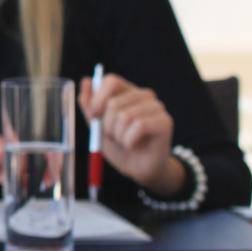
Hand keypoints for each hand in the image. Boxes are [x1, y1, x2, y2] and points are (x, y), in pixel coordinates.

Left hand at [81, 73, 182, 196]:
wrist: (136, 169)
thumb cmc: (118, 146)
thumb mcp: (97, 125)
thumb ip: (89, 105)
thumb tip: (86, 81)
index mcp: (127, 92)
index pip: (112, 81)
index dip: (98, 98)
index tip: (94, 115)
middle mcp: (144, 95)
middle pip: (114, 102)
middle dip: (107, 125)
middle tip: (114, 136)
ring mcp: (157, 107)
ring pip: (125, 116)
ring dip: (118, 135)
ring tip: (125, 141)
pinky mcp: (165, 121)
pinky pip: (139, 126)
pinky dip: (129, 140)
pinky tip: (133, 145)